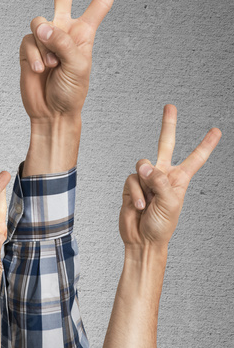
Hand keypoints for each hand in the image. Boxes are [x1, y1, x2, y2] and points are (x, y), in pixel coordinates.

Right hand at [20, 0, 124, 120]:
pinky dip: (33, 56)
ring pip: (38, 24)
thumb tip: (39, 25)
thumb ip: (61, 42)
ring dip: (43, 47)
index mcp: (84, 34)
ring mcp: (44, 39)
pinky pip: (27, 41)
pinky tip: (39, 70)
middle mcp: (63, 31)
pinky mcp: (27, 49)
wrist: (50, 112)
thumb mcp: (78, 67)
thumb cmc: (71, 93)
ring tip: (50, 67)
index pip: (99, 6)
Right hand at [120, 104, 220, 247]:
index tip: (216, 131)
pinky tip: (139, 206)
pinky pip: (130, 180)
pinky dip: (135, 194)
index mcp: (179, 179)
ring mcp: (146, 180)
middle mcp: (163, 175)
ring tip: (148, 203)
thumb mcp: (170, 203)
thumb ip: (159, 180)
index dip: (206, 144)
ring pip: (142, 165)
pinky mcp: (131, 186)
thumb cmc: (162, 226)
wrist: (142, 240)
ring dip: (144, 186)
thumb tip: (143, 165)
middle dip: (168, 125)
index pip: (195, 158)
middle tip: (170, 106)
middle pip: (165, 144)